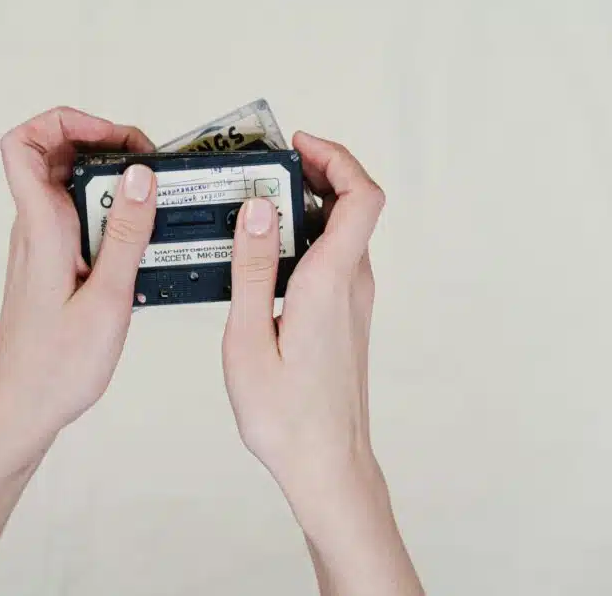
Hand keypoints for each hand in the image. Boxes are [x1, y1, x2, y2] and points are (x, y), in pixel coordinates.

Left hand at [0, 106, 157, 465]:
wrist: (22, 410)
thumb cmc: (57, 367)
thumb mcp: (107, 298)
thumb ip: (126, 233)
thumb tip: (139, 175)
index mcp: (41, 228)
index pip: (22, 142)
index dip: (65, 121)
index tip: (114, 138)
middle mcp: (35, 228)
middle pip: (54, 153)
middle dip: (105, 145)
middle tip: (151, 168)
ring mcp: (43, 245)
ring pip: (69, 185)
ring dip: (112, 182)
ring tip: (155, 200)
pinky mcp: (55, 263)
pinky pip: (79, 218)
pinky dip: (111, 214)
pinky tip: (142, 239)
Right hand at [222, 132, 421, 594]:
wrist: (327, 464)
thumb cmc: (287, 416)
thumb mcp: (249, 338)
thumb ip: (253, 268)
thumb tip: (258, 208)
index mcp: (330, 282)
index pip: (361, 197)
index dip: (337, 158)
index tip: (298, 146)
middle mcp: (352, 283)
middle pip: (352, 204)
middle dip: (313, 172)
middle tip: (263, 169)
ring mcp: (354, 299)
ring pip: (342, 230)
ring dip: (306, 206)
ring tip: (254, 207)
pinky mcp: (345, 314)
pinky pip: (334, 256)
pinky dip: (306, 237)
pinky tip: (264, 253)